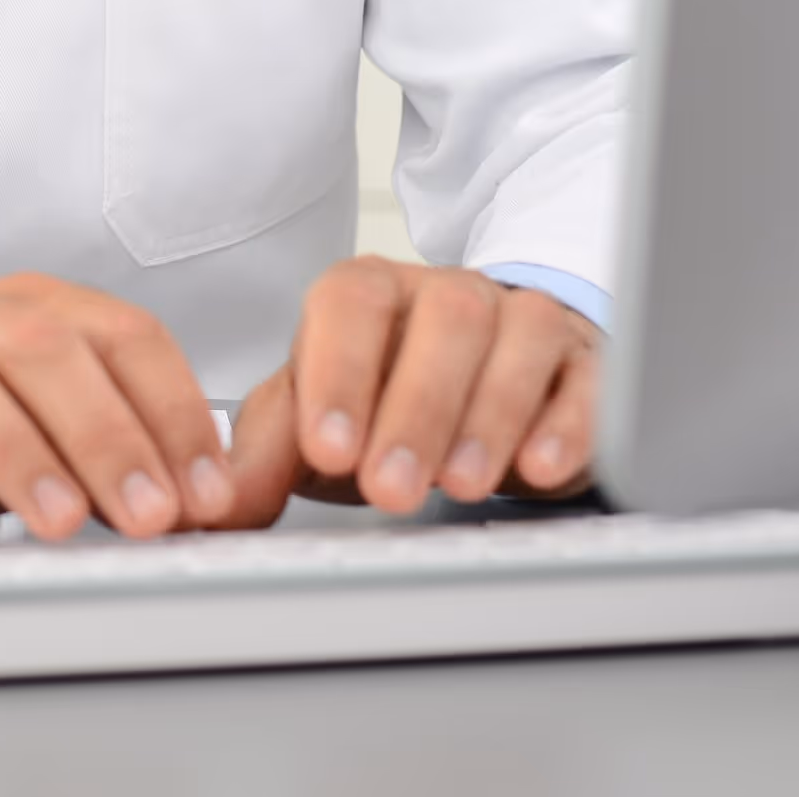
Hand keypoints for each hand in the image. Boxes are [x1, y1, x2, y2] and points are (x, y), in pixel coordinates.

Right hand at [0, 275, 231, 539]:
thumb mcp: (24, 422)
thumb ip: (105, 452)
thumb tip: (210, 511)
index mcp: (24, 312)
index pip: (119, 337)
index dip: (174, 411)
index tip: (210, 493)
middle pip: (42, 349)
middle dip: (108, 434)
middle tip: (152, 516)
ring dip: (14, 445)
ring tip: (60, 520)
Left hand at [208, 259, 599, 523]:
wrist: (482, 382)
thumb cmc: (387, 398)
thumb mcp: (321, 423)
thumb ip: (269, 454)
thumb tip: (212, 504)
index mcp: (370, 293)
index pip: (349, 305)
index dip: (337, 371)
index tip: (327, 447)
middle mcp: (448, 294)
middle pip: (442, 322)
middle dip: (415, 408)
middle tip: (392, 486)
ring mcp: (522, 320)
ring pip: (519, 337)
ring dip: (488, 415)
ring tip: (459, 483)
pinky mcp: (585, 363)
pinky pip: (586, 378)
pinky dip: (569, 423)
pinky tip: (539, 467)